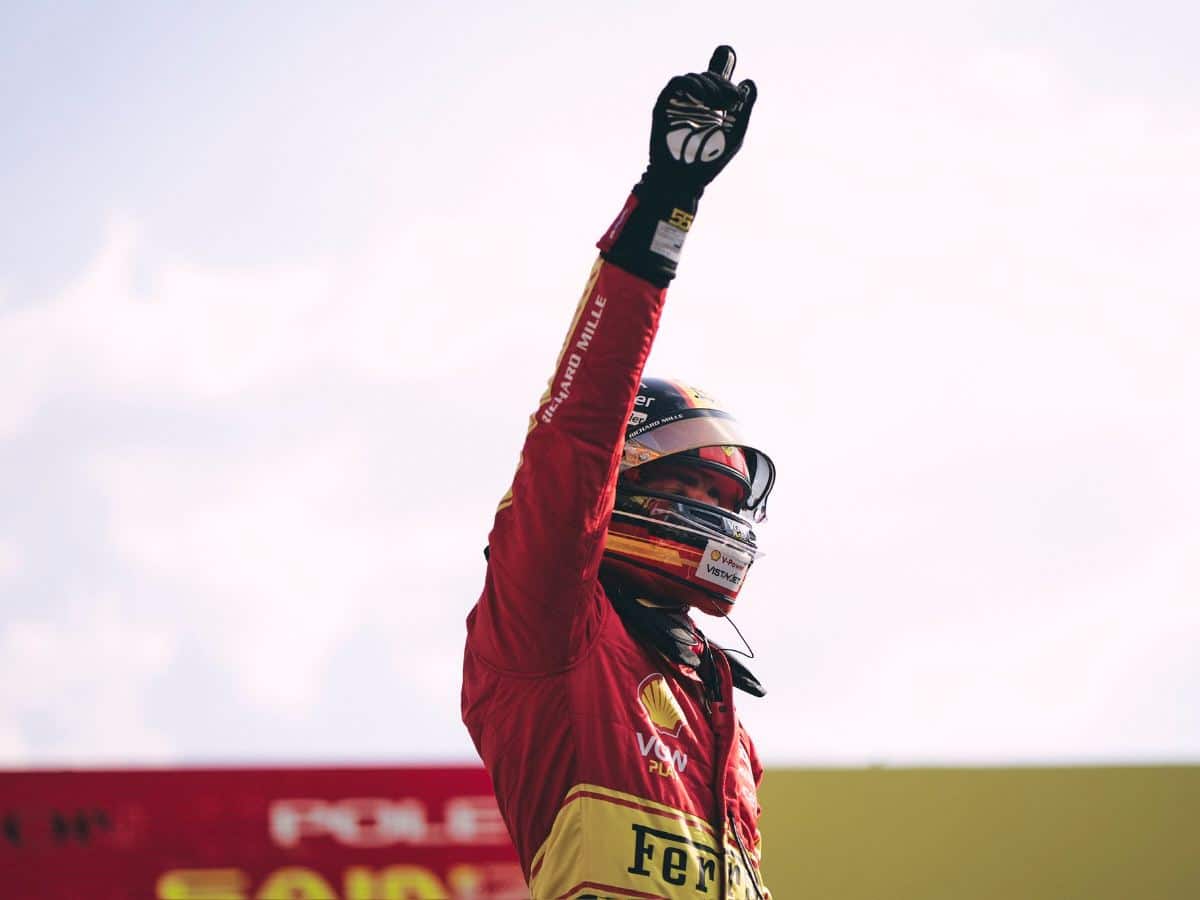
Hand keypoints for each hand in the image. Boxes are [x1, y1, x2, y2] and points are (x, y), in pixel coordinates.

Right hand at [645, 45, 757, 196]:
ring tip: (717, 104)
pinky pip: (678, 83)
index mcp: (711, 107)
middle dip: (722, 83)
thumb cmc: (709, 162)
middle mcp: (695, 102)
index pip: (717, 78)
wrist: (683, 180)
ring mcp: (679, 103)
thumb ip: (744, 109)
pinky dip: (692, 84)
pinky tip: (703, 98)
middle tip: (731, 101)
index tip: (734, 75)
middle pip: (708, 75)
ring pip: (695, 77)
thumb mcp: (735, 134)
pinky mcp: (665, 105)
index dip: (724, 64)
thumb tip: (748, 81)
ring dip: (710, 86)